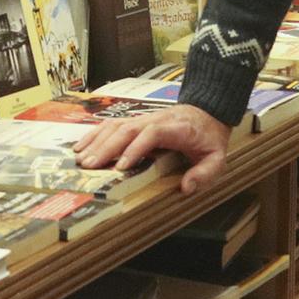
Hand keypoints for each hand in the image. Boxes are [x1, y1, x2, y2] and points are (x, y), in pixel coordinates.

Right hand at [71, 103, 230, 194]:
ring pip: (115, 125)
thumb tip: (186, 187)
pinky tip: (81, 146)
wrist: (207, 111)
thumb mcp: (216, 157)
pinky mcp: (136, 121)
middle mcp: (155, 120)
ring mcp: (143, 119)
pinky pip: (112, 125)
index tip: (121, 167)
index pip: (151, 134)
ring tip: (81, 159)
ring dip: (96, 141)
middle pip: (126, 129)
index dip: (135, 149)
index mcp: (174, 128)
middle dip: (106, 148)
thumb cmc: (208, 137)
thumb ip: (205, 173)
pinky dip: (95, 134)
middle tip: (90, 167)